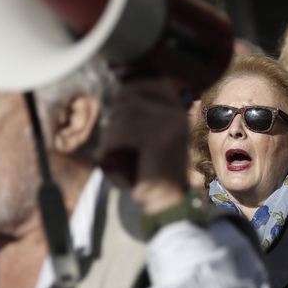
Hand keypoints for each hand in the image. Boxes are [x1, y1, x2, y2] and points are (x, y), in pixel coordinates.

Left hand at [103, 77, 188, 213]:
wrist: (166, 203)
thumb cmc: (150, 172)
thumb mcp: (150, 139)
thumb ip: (144, 117)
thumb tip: (123, 90)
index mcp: (178, 113)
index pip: (154, 83)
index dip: (132, 89)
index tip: (120, 102)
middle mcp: (177, 115)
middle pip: (132, 98)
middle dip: (115, 118)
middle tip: (113, 140)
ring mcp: (171, 126)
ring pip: (124, 116)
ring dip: (110, 135)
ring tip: (112, 153)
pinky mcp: (160, 139)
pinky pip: (123, 132)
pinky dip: (109, 145)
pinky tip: (109, 158)